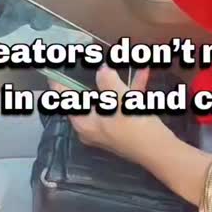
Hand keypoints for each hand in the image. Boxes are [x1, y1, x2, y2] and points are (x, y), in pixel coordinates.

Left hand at [49, 67, 211, 207]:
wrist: (160, 151)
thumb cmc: (134, 127)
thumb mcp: (118, 100)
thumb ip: (107, 81)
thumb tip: (101, 70)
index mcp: (84, 123)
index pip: (64, 101)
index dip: (59, 83)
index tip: (52, 70)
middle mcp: (92, 127)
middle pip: (86, 98)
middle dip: (94, 78)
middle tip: (89, 61)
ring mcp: (108, 127)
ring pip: (108, 99)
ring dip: (118, 81)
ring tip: (122, 61)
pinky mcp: (125, 126)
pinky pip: (123, 104)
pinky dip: (130, 89)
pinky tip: (143, 72)